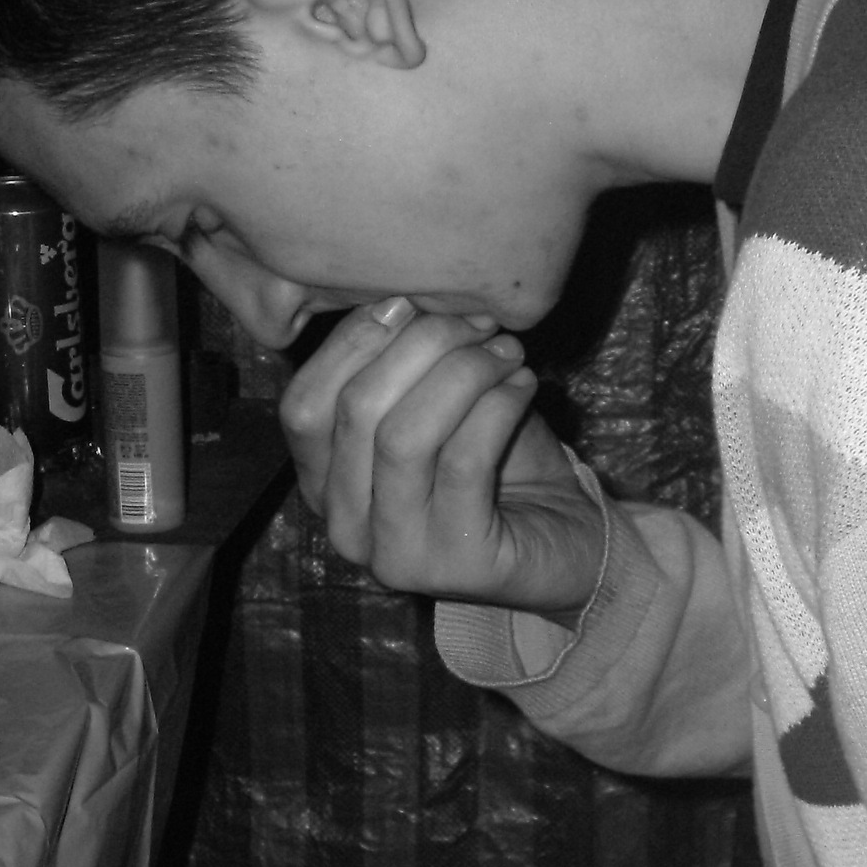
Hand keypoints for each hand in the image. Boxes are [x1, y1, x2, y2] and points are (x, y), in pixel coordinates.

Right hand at [279, 302, 604, 614]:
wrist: (564, 544)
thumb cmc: (496, 467)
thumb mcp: (437, 410)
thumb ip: (405, 368)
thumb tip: (403, 300)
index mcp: (324, 488)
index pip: (303, 406)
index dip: (351, 343)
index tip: (410, 301)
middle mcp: (346, 529)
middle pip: (355, 411)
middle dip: (421, 346)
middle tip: (477, 324)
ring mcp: (394, 556)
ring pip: (405, 437)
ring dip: (463, 374)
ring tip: (506, 352)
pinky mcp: (453, 565)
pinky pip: (464, 461)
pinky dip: (497, 406)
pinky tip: (524, 385)